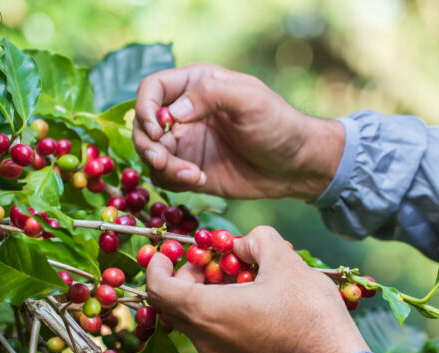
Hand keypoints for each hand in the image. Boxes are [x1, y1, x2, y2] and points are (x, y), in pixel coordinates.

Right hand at [133, 63, 344, 200]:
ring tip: (192, 175)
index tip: (158, 129)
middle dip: (147, 144)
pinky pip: (165, 176)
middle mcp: (185, 113)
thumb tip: (172, 112)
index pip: (152, 89)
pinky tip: (199, 181)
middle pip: (143, 125)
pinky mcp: (190, 170)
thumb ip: (211, 96)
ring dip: (162, 166)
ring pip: (150, 154)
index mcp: (197, 85)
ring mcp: (186, 143)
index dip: (145, 107)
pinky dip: (173, 180)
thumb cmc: (279, 125)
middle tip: (162, 159)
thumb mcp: (251, 100)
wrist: (296, 166)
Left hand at [145, 226, 368, 352]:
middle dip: (186, 275)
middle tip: (214, 260)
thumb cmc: (309, 314)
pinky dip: (220, 311)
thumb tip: (241, 244)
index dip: (156, 264)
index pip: (157, 288)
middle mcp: (204, 337)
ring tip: (241, 276)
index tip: (170, 251)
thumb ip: (257, 240)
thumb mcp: (285, 261)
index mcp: (205, 311)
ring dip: (206, 293)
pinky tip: (254, 299)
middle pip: (173, 303)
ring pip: (195, 318)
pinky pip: (214, 333)